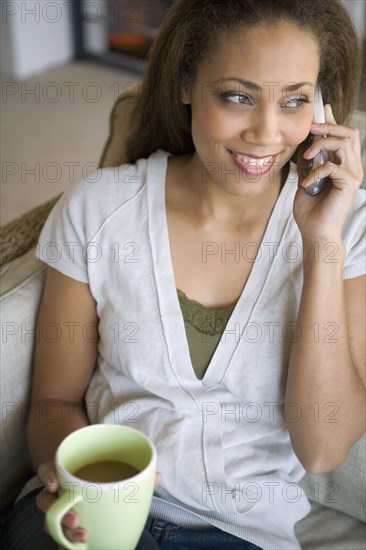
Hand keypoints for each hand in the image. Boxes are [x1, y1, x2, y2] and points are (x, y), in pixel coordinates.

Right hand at [36, 462, 163, 545]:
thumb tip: (158, 477)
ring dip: (65, 531)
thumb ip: (135, 472)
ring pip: (52, 522)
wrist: (97, 478)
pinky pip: (59, 537)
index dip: (48, 476)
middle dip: (60, 513)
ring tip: (83, 535)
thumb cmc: (104, 472)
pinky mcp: (64, 527)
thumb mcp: (116, 468)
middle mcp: (59, 491)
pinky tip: (79, 546)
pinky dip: (66, 543)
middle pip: (48, 502)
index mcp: (67, 471)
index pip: (48, 471)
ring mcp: (60, 510)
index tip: (55, 483)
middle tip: (78, 520)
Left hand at [293, 104, 362, 243]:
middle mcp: (351, 167)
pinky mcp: (349, 184)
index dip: (333, 121)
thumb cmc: (310, 211)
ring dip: (322, 143)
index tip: (321, 109)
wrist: (315, 234)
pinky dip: (316, 171)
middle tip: (310, 129)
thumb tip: (303, 144)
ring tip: (306, 155)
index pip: (342, 135)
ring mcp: (352, 175)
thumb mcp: (305, 180)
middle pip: (347, 133)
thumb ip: (307, 163)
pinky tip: (306, 182)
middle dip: (328, 126)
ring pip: (344, 143)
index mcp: (342, 164)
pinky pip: (333, 166)